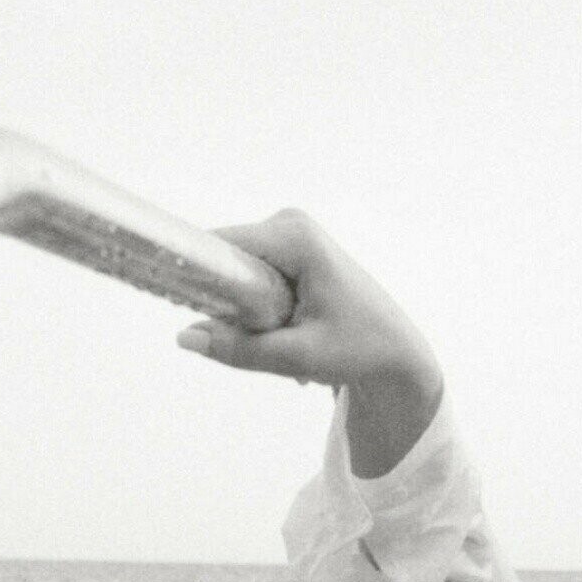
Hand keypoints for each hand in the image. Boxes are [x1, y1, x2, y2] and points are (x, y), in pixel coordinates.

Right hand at [176, 210, 443, 474]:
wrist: (397, 355)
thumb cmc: (360, 352)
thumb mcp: (298, 357)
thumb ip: (240, 349)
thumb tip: (184, 337)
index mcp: (295, 237)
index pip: (220, 245)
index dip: (195, 274)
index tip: (185, 306)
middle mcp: (290, 223)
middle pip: (226, 259)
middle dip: (230, 302)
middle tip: (268, 336)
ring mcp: (291, 234)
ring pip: (237, 271)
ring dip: (247, 310)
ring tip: (287, 333)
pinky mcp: (291, 250)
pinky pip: (251, 275)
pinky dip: (259, 307)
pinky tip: (290, 328)